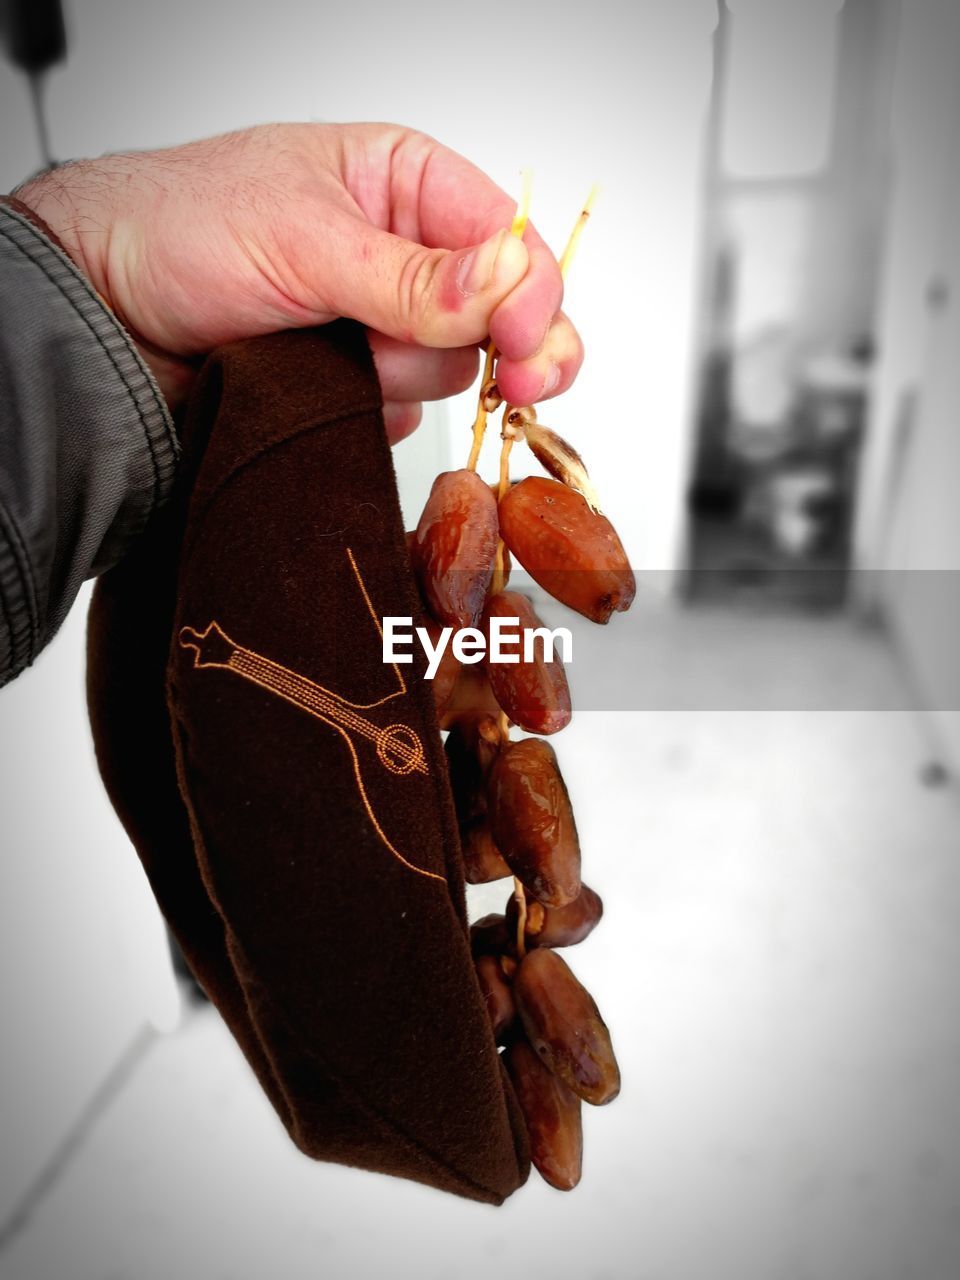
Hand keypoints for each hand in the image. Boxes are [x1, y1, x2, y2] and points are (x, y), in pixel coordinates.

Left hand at [16, 123, 583, 439]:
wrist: (102, 315)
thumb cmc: (179, 230)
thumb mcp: (305, 239)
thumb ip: (414, 277)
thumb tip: (509, 282)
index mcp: (404, 186)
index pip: (511, 242)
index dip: (532, 296)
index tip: (526, 346)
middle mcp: (403, 256)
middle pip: (497, 319)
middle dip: (483, 346)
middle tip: (509, 382)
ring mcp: (378, 326)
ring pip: (448, 374)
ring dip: (396, 375)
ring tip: (327, 350)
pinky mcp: (353, 386)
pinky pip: (401, 418)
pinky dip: (368, 414)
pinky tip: (321, 388)